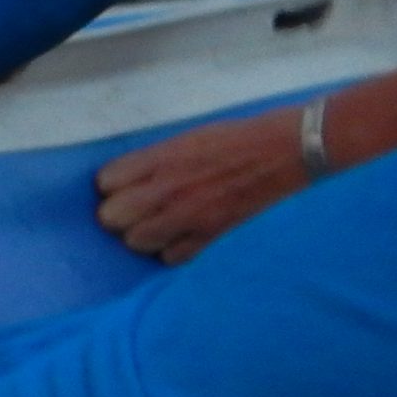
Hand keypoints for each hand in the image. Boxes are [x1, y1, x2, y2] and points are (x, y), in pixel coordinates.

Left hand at [94, 107, 304, 264]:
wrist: (291, 148)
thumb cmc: (239, 138)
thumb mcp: (187, 138)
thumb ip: (154, 161)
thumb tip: (126, 180)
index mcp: (160, 159)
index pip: (105, 182)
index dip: (112, 186)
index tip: (125, 186)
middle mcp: (167, 189)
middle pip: (112, 217)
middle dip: (120, 215)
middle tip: (139, 209)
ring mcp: (188, 216)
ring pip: (136, 242)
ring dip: (144, 236)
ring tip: (160, 225)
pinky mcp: (211, 235)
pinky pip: (171, 258)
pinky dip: (173, 251)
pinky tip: (183, 238)